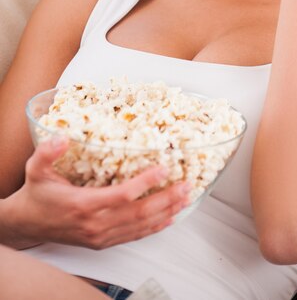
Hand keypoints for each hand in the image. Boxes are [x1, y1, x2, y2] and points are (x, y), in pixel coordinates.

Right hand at [5, 138, 189, 249]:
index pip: (122, 195)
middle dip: (166, 199)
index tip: (164, 169)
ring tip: (185, 199)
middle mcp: (95, 224)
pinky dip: (153, 228)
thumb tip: (62, 137)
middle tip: (186, 185)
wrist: (28, 224)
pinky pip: (133, 236)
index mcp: (83, 204)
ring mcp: (100, 236)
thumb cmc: (36, 195)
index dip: (145, 182)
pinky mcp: (102, 241)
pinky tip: (168, 219)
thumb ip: (48, 152)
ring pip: (140, 227)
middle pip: (139, 213)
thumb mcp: (36, 169)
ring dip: (166, 213)